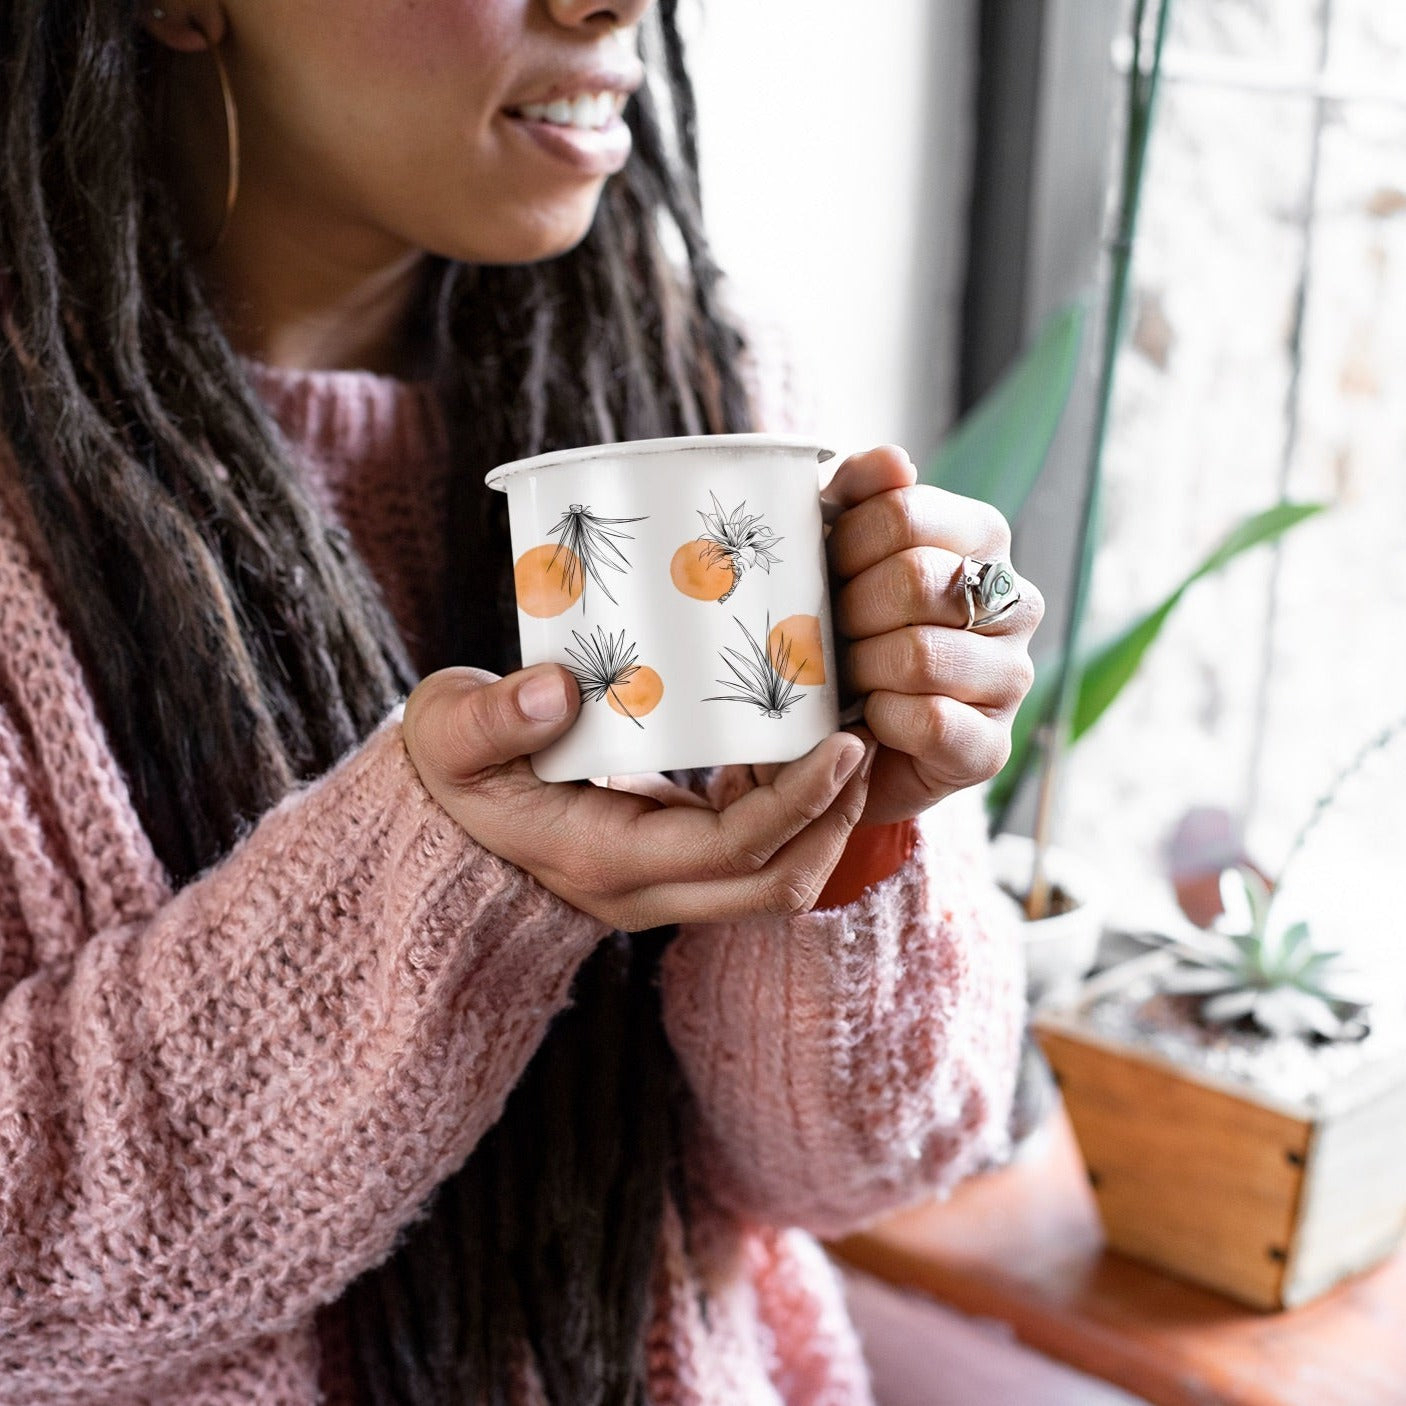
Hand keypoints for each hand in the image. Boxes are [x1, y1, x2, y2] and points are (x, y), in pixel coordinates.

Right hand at [401, 665, 877, 931]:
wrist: (441, 815)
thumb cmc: (448, 766)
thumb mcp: (448, 732)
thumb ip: (492, 715)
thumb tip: (559, 690)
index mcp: (603, 860)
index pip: (731, 850)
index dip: (798, 802)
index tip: (843, 742)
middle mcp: (645, 889)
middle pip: (776, 884)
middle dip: (835, 819)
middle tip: (863, 740)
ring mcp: (662, 883)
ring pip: (774, 879)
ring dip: (822, 819)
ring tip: (844, 737)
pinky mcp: (672, 861)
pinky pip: (753, 852)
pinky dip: (790, 809)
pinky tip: (794, 745)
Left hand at [821, 445, 1043, 825]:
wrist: (838, 744)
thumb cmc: (840, 633)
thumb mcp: (833, 555)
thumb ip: (855, 495)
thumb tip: (894, 461)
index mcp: (980, 539)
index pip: (905, 512)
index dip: (843, 543)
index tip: (821, 571)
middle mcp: (1015, 602)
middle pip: (916, 579)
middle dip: (847, 611)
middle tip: (827, 633)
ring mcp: (1012, 676)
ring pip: (922, 655)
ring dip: (859, 671)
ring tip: (843, 680)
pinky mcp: (991, 746)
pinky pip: (930, 721)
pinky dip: (881, 721)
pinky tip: (868, 720)